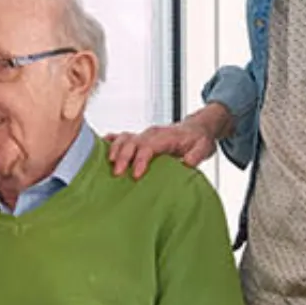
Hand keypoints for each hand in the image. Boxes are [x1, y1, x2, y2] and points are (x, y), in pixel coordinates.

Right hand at [104, 105, 227, 177]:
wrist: (197, 129)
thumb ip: (195, 156)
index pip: (149, 146)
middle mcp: (152, 134)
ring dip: (115, 150)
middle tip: (118, 174)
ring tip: (109, 165)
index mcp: (166, 136)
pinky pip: (122, 137)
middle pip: (132, 141)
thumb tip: (186, 163)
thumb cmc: (199, 140)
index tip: (136, 175)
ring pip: (124, 138)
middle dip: (123, 157)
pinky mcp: (140, 139)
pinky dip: (111, 142)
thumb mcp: (204, 148)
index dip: (140, 159)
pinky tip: (102, 150)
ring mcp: (144, 135)